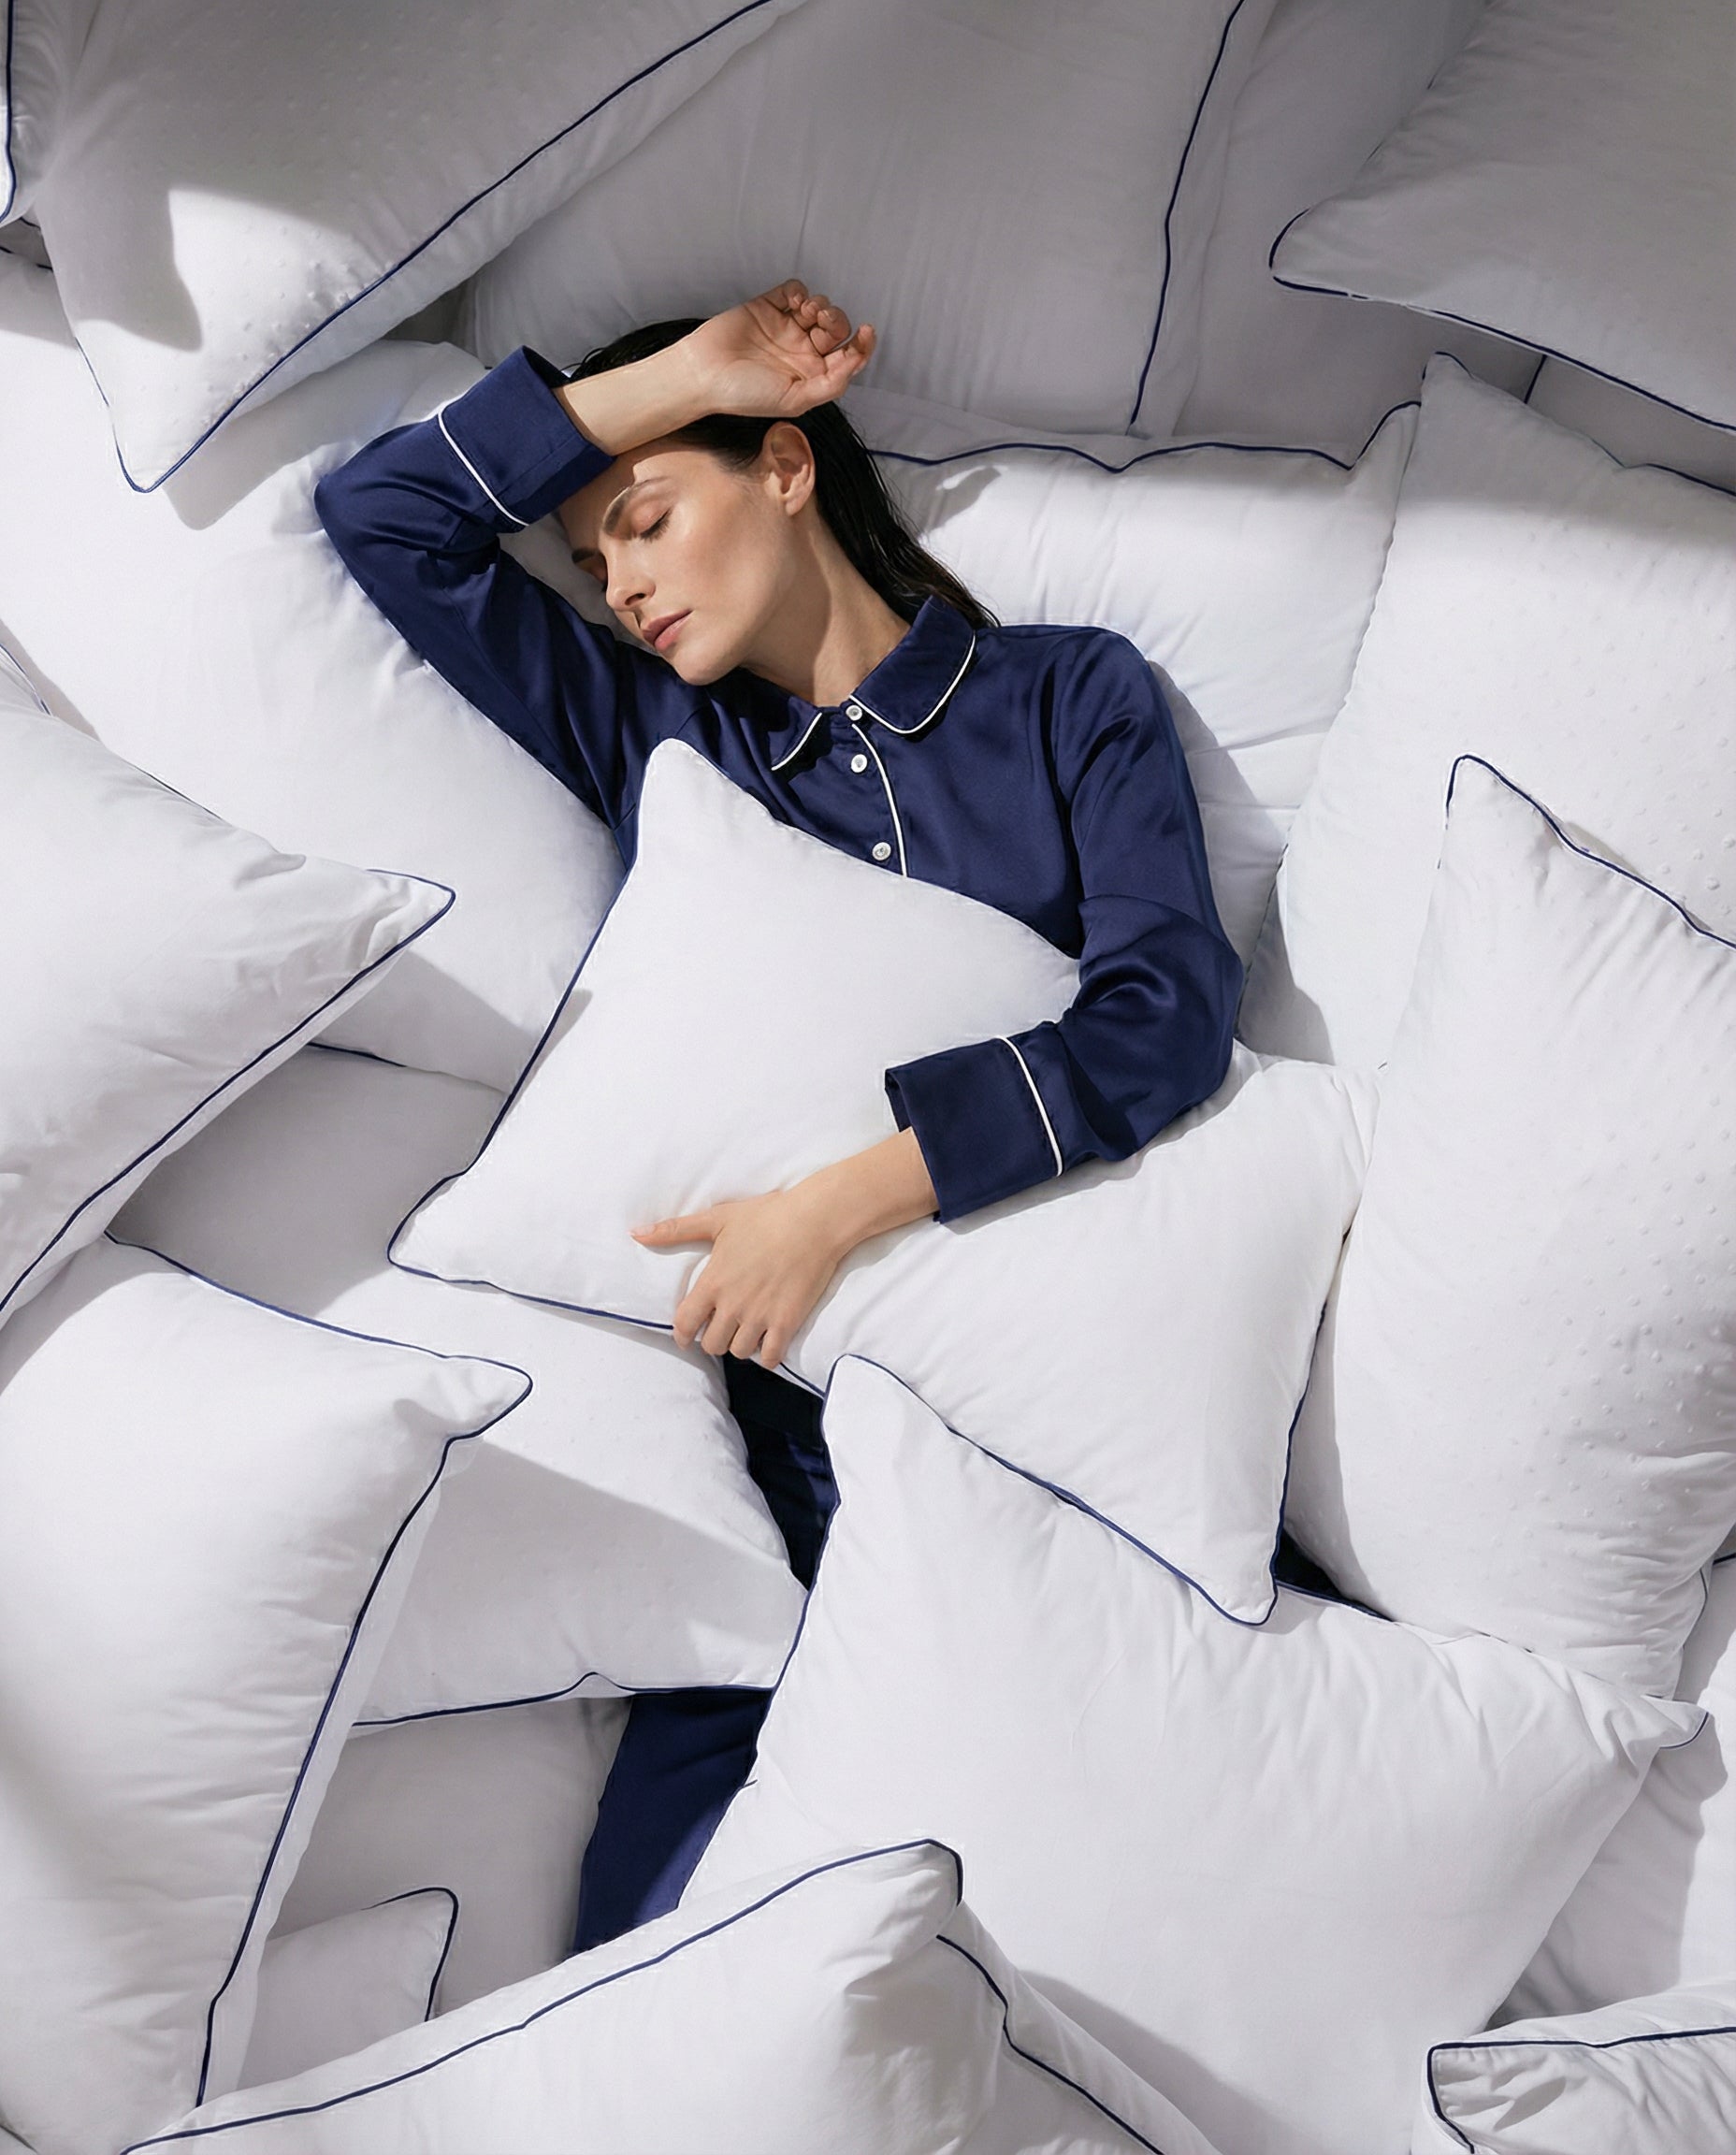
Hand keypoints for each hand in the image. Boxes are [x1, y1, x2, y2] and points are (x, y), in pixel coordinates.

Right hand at [558, 280, 874, 455]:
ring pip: (819, 307)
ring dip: (820, 306)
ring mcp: (786, 327)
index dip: (862, 344)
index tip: (867, 332)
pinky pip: (794, 290)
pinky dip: (799, 292)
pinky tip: (792, 302)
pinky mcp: (768, 306)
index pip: (847, 356)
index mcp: (812, 375)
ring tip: (805, 313)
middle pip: (836, 329)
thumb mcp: (795, 401)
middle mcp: (802, 351)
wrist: (705, 374)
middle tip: (821, 323)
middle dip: (836, 322)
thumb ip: (829, 385)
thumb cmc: (745, 394)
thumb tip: (853, 361)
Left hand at [632, 1128, 937, 1369]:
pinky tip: (770, 1344)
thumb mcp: (717, 1219)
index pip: (685, 1324)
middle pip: (712, 1344)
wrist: (814, 1222)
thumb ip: (675, 1230)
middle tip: (723, 1329)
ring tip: (747, 1333)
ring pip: (739, 1352)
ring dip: (741, 1346)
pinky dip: (768, 1356)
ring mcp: (761, 1316)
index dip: (682, 1335)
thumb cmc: (765, 1216)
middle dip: (714, 1339)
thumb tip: (636, 1233)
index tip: (687, 1337)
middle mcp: (733, 1305)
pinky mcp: (787, 1322)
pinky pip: (771, 1357)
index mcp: (713, 1282)